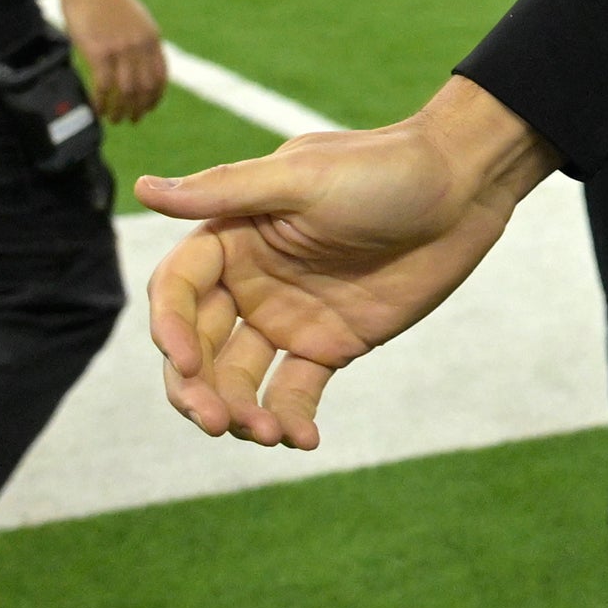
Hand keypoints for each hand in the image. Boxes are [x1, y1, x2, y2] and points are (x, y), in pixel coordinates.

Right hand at [57, 0, 166, 124]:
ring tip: (114, 119)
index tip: (148, 109)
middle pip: (145, 88)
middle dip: (139, 109)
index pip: (160, 77)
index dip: (155, 97)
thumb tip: (139, 63)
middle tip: (130, 120)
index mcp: (152, 38)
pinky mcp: (98, 51)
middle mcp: (140, 46)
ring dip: (120, 110)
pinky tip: (97, 109)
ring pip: (125, 91)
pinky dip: (101, 102)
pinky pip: (103, 86)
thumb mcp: (136, 19)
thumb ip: (140, 41)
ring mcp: (120, 49)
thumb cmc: (107, 0)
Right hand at [134, 77, 555, 447]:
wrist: (464, 188)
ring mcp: (287, 317)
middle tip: (216, 421)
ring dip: (240, 412)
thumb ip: (226, 191)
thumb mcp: (304, 175)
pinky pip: (293, 392)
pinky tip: (302, 439)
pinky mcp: (329, 345)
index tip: (184, 362)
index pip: (177, 290)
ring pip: (239, 378)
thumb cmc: (383, 168)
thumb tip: (142, 188)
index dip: (169, 328)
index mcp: (232, 237)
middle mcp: (249, 282)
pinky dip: (290, 419)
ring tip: (267, 434)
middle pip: (198, 346)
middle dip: (196, 388)